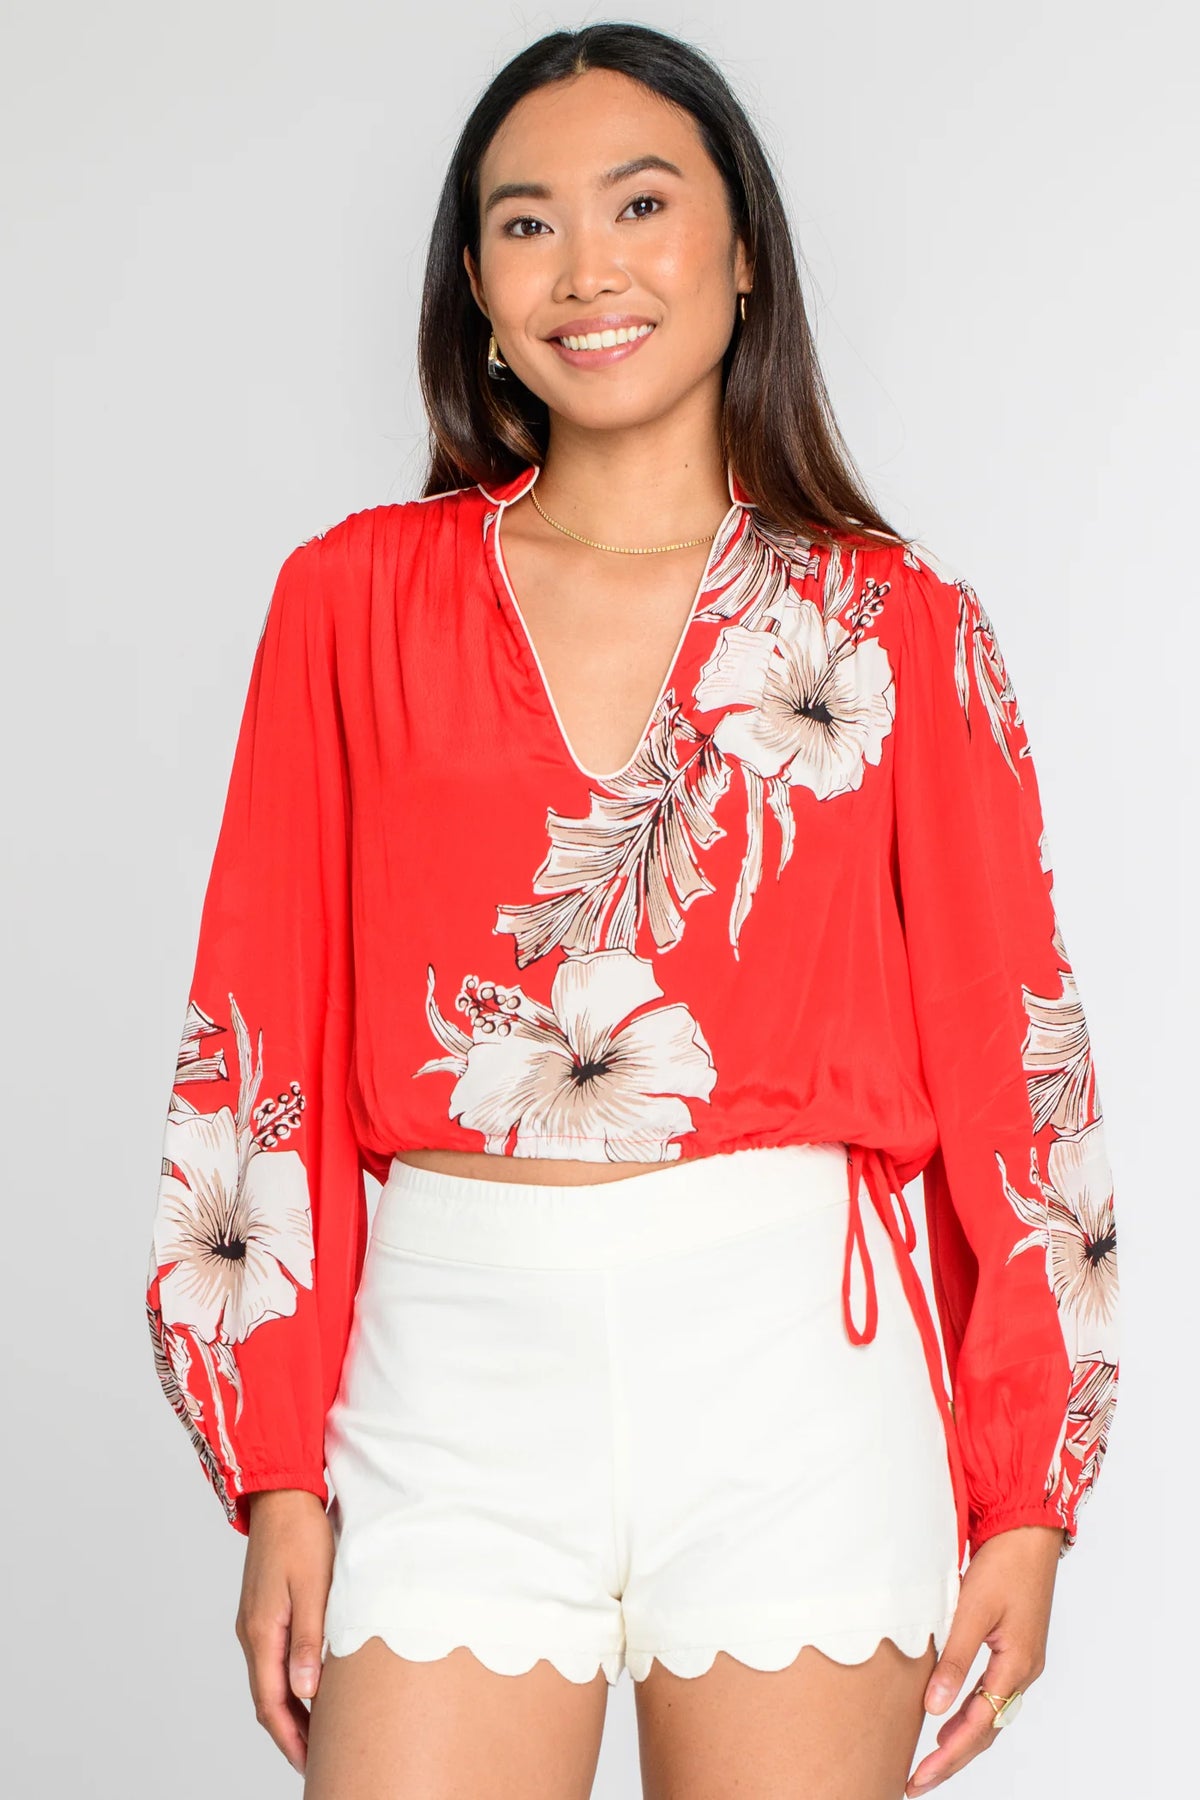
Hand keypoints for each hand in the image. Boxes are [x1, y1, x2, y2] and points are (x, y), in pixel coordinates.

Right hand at [235, 1489, 333, 1775]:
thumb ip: (309, 1641)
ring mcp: (254, 1622)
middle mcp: (252, 1633)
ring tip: (316, 1732)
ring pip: (268, 1680)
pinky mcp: (263, 1610)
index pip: (271, 1703)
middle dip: (288, 1732)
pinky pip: (271, 1659)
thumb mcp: (314, 1588)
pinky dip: (286, 1683)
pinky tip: (307, 1686)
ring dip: (288, 1709)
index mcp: (262, 1632)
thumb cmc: (302, 1536)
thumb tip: (304, 1692)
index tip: (309, 1764)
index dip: (290, 1738)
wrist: (282, 1495)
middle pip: (266, 1698)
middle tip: (315, 1759)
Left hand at [905, 1524, 1062, 1794]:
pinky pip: (990, 1694)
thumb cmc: (1004, 1564)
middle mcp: (1022, 1670)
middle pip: (985, 1730)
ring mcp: (1020, 1660)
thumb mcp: (972, 1609)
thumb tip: (934, 1709)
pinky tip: (948, 1719)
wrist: (1027, 1529)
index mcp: (1017, 1665)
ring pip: (988, 1715)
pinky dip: (969, 1714)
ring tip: (928, 1762)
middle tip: (916, 1782)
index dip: (947, 1756)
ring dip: (960, 1740)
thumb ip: (953, 1658)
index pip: (978, 1726)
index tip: (919, 1777)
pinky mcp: (1012, 1647)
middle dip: (952, 1759)